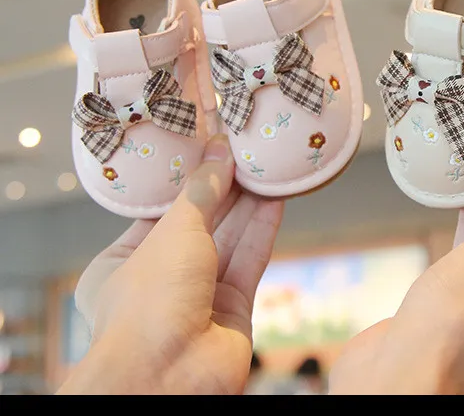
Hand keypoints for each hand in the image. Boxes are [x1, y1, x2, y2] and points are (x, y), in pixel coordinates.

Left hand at [57, 134, 284, 394]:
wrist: (168, 377)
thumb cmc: (148, 305)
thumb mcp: (173, 231)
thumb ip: (202, 192)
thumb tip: (219, 154)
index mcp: (123, 262)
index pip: (160, 210)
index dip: (188, 178)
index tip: (210, 149)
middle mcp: (161, 280)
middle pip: (200, 223)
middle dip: (224, 187)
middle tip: (246, 150)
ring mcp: (198, 296)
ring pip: (229, 240)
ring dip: (249, 204)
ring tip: (266, 165)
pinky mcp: (233, 310)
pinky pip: (250, 260)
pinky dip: (263, 229)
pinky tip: (276, 199)